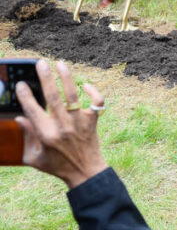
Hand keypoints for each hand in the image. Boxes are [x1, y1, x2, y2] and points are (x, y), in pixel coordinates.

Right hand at [14, 60, 107, 188]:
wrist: (85, 171)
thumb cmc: (56, 165)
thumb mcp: (34, 157)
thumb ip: (27, 136)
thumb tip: (20, 117)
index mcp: (47, 135)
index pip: (33, 110)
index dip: (26, 96)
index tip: (20, 84)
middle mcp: (64, 126)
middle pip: (53, 97)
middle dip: (46, 78)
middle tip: (41, 63)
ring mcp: (80, 122)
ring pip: (74, 95)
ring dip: (67, 78)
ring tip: (61, 64)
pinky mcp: (93, 120)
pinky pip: (97, 102)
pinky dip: (94, 91)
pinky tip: (86, 85)